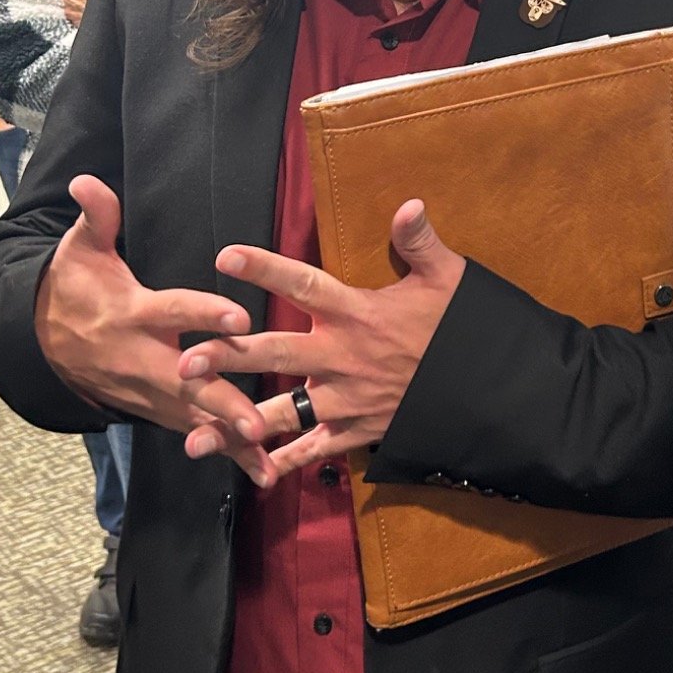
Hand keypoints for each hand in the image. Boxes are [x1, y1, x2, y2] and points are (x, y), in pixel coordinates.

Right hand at [35, 174, 273, 485]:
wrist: (42, 341)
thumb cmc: (72, 288)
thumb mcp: (79, 249)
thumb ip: (96, 217)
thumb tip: (87, 181)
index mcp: (134, 313)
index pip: (176, 311)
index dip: (206, 313)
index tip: (240, 315)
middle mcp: (144, 358)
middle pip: (189, 383)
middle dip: (223, 403)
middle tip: (258, 421)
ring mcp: (150, 391)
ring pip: (194, 418)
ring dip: (230, 440)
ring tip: (268, 459)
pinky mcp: (157, 409)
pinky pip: (195, 432)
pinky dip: (226, 453)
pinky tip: (261, 471)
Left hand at [178, 201, 464, 481]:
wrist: (488, 392)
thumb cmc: (463, 330)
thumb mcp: (448, 280)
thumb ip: (419, 243)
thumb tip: (409, 203)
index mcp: (359, 314)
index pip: (305, 284)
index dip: (266, 269)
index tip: (225, 257)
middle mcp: (343, 357)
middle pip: (276, 354)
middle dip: (228, 358)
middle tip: (184, 362)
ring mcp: (347, 399)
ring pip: (282, 411)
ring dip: (237, 422)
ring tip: (194, 432)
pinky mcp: (356, 431)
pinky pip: (313, 449)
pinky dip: (282, 461)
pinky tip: (248, 468)